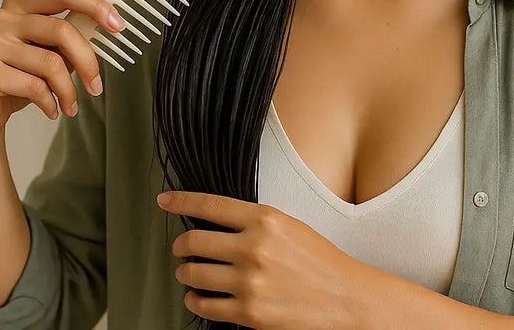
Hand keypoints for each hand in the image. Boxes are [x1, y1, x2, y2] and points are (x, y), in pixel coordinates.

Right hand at [0, 0, 127, 144]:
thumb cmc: (13, 78)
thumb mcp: (44, 53)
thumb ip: (66, 40)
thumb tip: (105, 30)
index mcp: (19, 6)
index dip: (94, 4)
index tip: (116, 24)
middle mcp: (2, 18)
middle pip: (62, 30)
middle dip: (88, 61)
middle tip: (97, 85)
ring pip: (51, 63)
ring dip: (69, 90)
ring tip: (70, 105)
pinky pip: (35, 86)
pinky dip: (50, 103)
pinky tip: (51, 110)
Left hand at [158, 190, 366, 329]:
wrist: (348, 300)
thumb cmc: (322, 264)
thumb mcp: (290, 228)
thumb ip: (254, 224)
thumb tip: (216, 224)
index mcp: (266, 220)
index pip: (210, 205)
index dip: (181, 201)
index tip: (165, 200)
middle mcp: (254, 248)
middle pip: (194, 241)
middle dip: (181, 246)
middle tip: (181, 249)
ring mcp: (250, 282)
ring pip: (194, 274)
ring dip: (185, 274)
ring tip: (189, 273)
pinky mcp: (249, 313)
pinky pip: (204, 305)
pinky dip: (194, 300)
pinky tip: (198, 297)